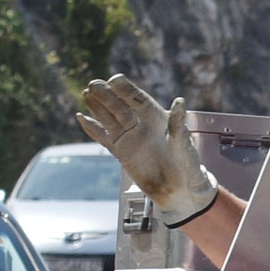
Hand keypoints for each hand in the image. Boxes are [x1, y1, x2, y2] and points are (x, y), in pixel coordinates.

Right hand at [80, 76, 216, 226]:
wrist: (181, 191)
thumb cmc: (188, 166)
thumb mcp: (185, 145)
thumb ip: (178, 125)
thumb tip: (180, 102)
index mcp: (158, 119)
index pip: (139, 100)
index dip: (127, 90)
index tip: (115, 80)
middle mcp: (142, 126)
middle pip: (121, 107)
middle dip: (107, 95)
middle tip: (94, 83)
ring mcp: (130, 138)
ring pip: (110, 119)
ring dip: (97, 107)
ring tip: (86, 94)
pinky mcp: (122, 152)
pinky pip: (104, 138)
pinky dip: (93, 129)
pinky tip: (81, 118)